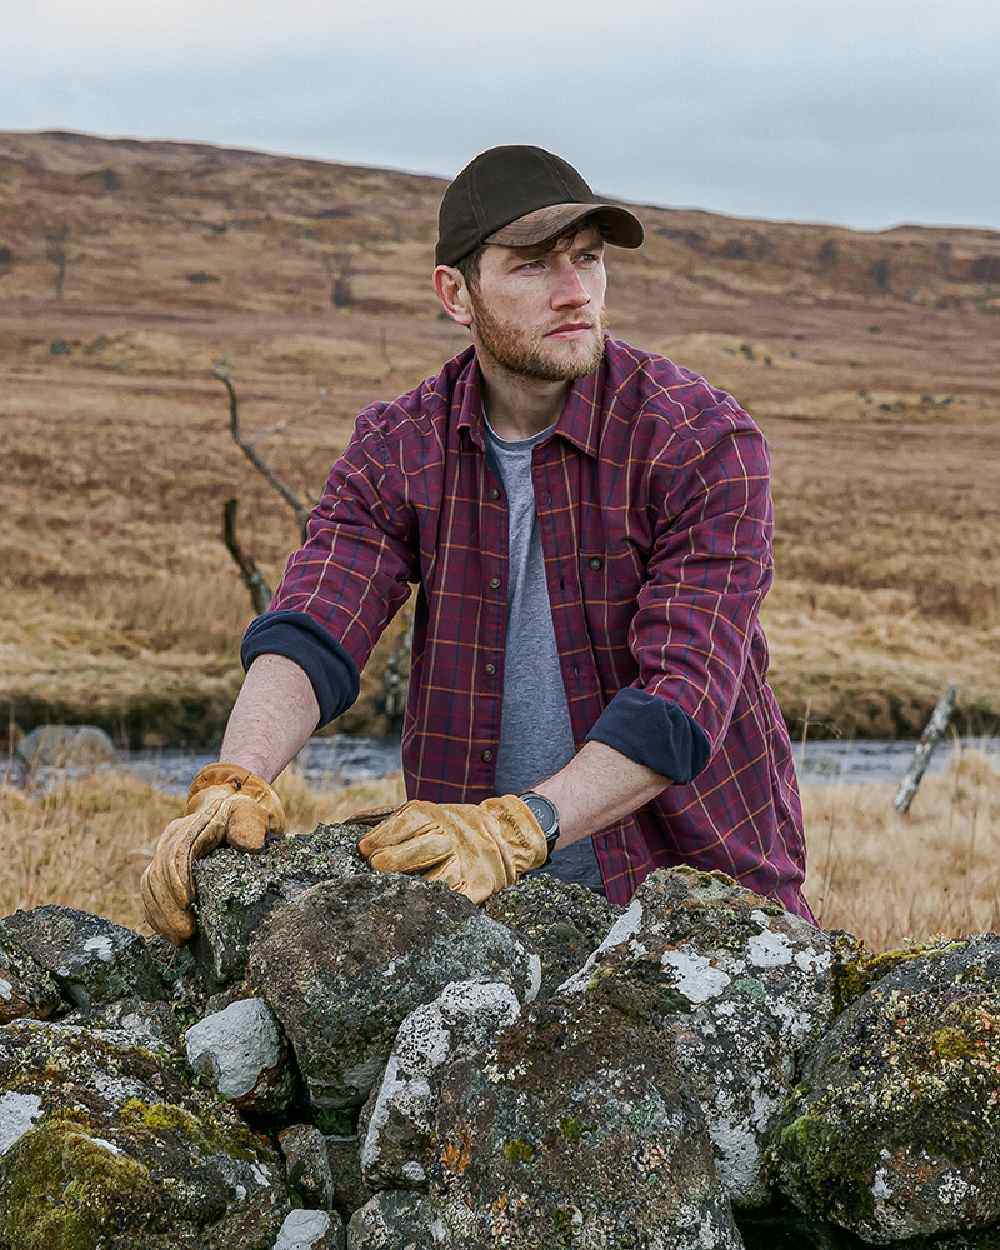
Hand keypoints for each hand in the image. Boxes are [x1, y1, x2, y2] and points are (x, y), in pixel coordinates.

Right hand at [140, 763, 285, 944]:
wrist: (233, 805)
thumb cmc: (245, 813)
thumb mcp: (253, 814)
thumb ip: (250, 825)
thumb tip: (249, 844)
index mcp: (192, 825)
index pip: (176, 853)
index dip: (177, 879)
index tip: (189, 904)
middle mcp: (172, 838)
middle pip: (158, 873)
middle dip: (168, 907)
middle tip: (185, 934)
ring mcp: (165, 853)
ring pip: (150, 885)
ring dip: (161, 915)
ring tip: (179, 940)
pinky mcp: (165, 868)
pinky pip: (151, 892)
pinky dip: (158, 914)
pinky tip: (171, 934)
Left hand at [356, 796, 545, 903]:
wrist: (505, 834)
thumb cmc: (450, 826)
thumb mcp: (423, 813)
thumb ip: (387, 819)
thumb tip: (347, 823)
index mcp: (434, 816)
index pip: (407, 823)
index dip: (383, 837)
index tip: (365, 850)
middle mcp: (451, 838)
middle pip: (423, 848)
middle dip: (396, 859)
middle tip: (377, 868)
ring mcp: (467, 863)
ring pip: (441, 879)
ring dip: (417, 889)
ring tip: (396, 895)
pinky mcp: (480, 886)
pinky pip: (459, 900)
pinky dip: (441, 907)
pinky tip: (421, 912)